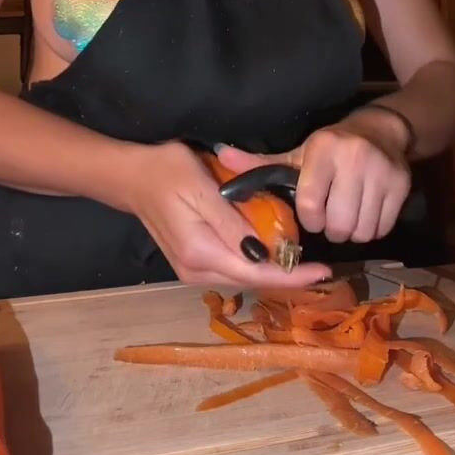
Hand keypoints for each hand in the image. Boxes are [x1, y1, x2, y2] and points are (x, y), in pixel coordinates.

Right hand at [121, 142, 332, 289]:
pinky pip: (232, 269)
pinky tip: (272, 252)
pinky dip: (255, 264)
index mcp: (200, 252)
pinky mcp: (192, 265)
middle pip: (251, 281)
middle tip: (320, 265)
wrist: (131, 178)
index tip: (323, 271)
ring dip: (272, 271)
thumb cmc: (167, 173)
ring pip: (243, 278)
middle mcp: (196, 271)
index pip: (256, 273)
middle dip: (287, 276)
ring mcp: (192, 271)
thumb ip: (232, 223)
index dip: (292, 276)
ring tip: (302, 259)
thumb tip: (262, 254)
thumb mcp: (203, 189)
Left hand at [221, 109, 412, 244]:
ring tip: (347, 218)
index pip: (310, 204)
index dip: (309, 219)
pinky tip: (365, 215)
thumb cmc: (331, 148)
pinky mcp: (402, 185)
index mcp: (323, 150)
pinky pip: (383, 228)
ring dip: (352, 232)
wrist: (382, 131)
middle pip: (338, 223)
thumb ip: (261, 163)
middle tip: (330, 220)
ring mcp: (382, 172)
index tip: (311, 215)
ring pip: (362, 230)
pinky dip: (372, 230)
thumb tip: (221, 155)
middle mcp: (354, 158)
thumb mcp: (297, 154)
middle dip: (331, 230)